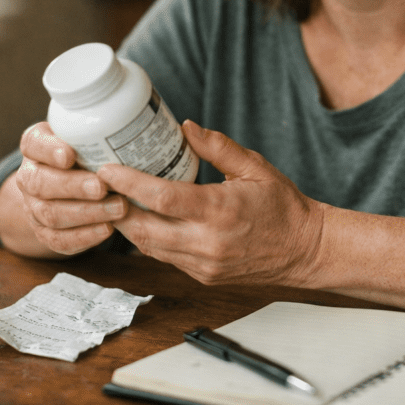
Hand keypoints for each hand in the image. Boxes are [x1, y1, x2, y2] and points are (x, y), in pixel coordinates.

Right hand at [10, 122, 126, 255]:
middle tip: (102, 187)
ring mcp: (33, 207)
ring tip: (118, 208)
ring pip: (50, 214)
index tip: (69, 154)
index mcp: (35, 146)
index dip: (49, 150)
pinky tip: (107, 230)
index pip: (34, 143)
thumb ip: (100, 129)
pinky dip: (84, 237)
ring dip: (86, 213)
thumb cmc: (85, 153)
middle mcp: (29, 176)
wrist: (65, 186)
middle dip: (73, 186)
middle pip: (40, 183)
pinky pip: (59, 240)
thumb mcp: (86, 134)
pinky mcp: (45, 233)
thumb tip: (144, 122)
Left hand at [98, 120, 327, 286]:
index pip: (161, 198)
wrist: (306, 251)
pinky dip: (149, 240)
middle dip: (116, 208)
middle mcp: (208, 242)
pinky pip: (165, 258)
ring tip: (112, 202)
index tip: (107, 170)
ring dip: (128, 226)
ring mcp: (204, 264)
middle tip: (98, 186)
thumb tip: (187, 127)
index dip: (128, 184)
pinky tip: (142, 221)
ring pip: (149, 247)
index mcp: (220, 211)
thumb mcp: (255, 167)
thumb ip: (218, 147)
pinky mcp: (203, 276)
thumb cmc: (284, 207)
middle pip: (144, 229)